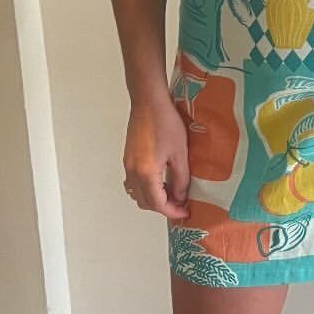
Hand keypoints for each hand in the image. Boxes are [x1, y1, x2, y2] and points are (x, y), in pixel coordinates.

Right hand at [122, 90, 191, 221]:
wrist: (148, 102)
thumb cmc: (166, 122)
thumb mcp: (180, 153)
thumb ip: (181, 179)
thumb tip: (181, 196)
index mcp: (146, 172)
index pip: (158, 204)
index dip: (173, 212)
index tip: (185, 211)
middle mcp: (133, 172)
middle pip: (145, 202)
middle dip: (163, 208)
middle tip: (180, 204)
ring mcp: (128, 165)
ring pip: (137, 194)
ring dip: (153, 199)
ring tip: (172, 193)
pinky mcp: (128, 158)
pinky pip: (133, 183)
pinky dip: (145, 189)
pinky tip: (160, 181)